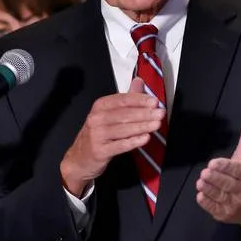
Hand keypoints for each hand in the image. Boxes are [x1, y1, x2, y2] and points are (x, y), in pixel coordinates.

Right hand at [60, 78, 163, 195]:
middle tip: (160, 113)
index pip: (122, 100)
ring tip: (157, 125)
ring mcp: (97, 135)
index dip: (139, 100)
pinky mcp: (99, 151)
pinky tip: (145, 138)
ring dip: (142, 126)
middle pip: (124, 114)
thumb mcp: (109, 114)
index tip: (155, 101)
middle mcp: (96, 119)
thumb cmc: (98, 135)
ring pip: (123, 129)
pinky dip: (133, 141)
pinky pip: (120, 145)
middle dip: (145, 113)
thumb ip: (126, 99)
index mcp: (100, 106)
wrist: (79, 159)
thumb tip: (139, 81)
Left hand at [195, 113, 240, 236]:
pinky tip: (201, 195)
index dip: (225, 167)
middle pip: (226, 184)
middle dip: (215, 178)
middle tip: (205, 172)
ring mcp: (234, 204)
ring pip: (219, 195)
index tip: (213, 163)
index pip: (237, 170)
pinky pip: (214, 208)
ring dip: (209, 189)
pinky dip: (207, 202)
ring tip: (201, 181)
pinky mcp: (225, 215)